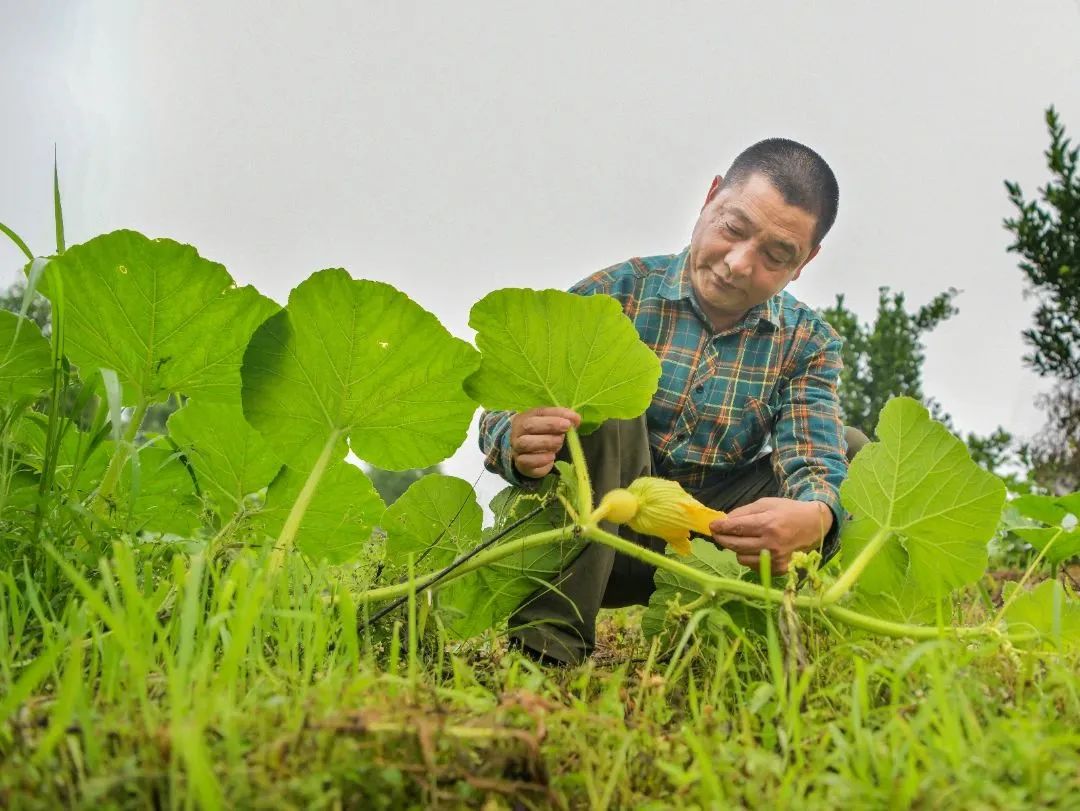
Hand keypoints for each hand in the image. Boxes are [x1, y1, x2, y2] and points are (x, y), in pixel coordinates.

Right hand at [509, 407, 581, 478]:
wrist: (526, 456)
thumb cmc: (541, 437)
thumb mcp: (552, 427)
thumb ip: (563, 421)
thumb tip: (575, 419)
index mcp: (528, 417)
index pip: (541, 412)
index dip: (557, 413)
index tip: (571, 418)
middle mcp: (519, 431)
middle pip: (530, 425)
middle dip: (550, 424)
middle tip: (566, 427)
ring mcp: (517, 447)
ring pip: (526, 443)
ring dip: (546, 442)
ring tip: (559, 442)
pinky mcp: (520, 462)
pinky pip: (526, 461)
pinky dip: (540, 459)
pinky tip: (551, 457)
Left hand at [709, 498, 833, 573]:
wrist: (814, 525)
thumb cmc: (788, 511)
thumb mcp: (767, 504)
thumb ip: (744, 512)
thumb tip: (724, 521)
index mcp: (768, 524)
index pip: (736, 528)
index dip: (720, 528)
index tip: (712, 526)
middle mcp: (771, 544)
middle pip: (735, 546)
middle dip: (723, 539)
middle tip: (718, 534)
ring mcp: (775, 560)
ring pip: (741, 559)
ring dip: (738, 549)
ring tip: (743, 540)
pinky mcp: (779, 570)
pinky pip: (753, 566)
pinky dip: (750, 558)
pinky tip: (756, 549)